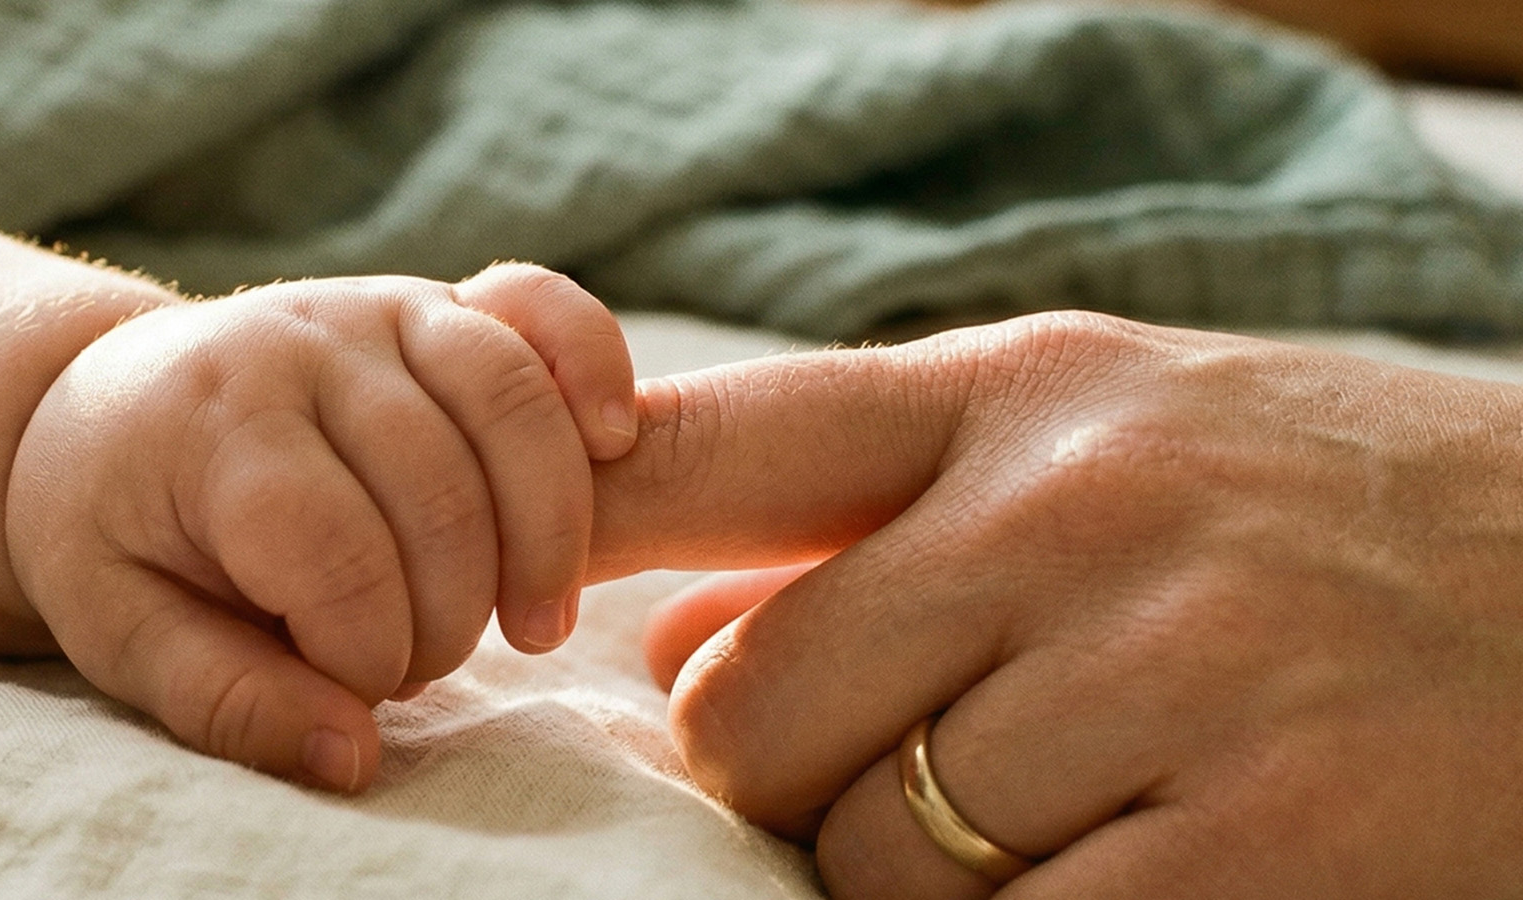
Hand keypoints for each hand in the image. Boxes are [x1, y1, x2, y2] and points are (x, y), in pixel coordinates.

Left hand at [8, 264, 635, 791]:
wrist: (109, 404)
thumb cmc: (117, 529)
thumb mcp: (121, 630)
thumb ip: (226, 700)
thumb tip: (353, 756)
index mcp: (210, 426)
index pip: (333, 554)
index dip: (366, 651)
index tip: (349, 691)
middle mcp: (302, 342)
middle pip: (437, 491)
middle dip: (447, 615)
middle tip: (417, 667)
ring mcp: (378, 307)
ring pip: (511, 403)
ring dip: (548, 533)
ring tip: (534, 623)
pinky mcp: (438, 300)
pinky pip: (543, 307)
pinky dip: (592, 366)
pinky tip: (610, 444)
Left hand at [594, 311, 1522, 897]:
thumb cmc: (1307, 515)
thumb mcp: (1097, 444)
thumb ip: (872, 513)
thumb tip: (655, 639)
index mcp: (1023, 393)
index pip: (718, 447)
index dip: (575, 528)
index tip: (512, 593)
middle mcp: (1081, 511)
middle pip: (753, 712)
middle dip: (788, 778)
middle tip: (907, 768)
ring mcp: (1176, 673)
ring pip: (868, 853)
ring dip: (913, 878)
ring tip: (1053, 819)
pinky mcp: (1262, 844)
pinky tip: (1112, 878)